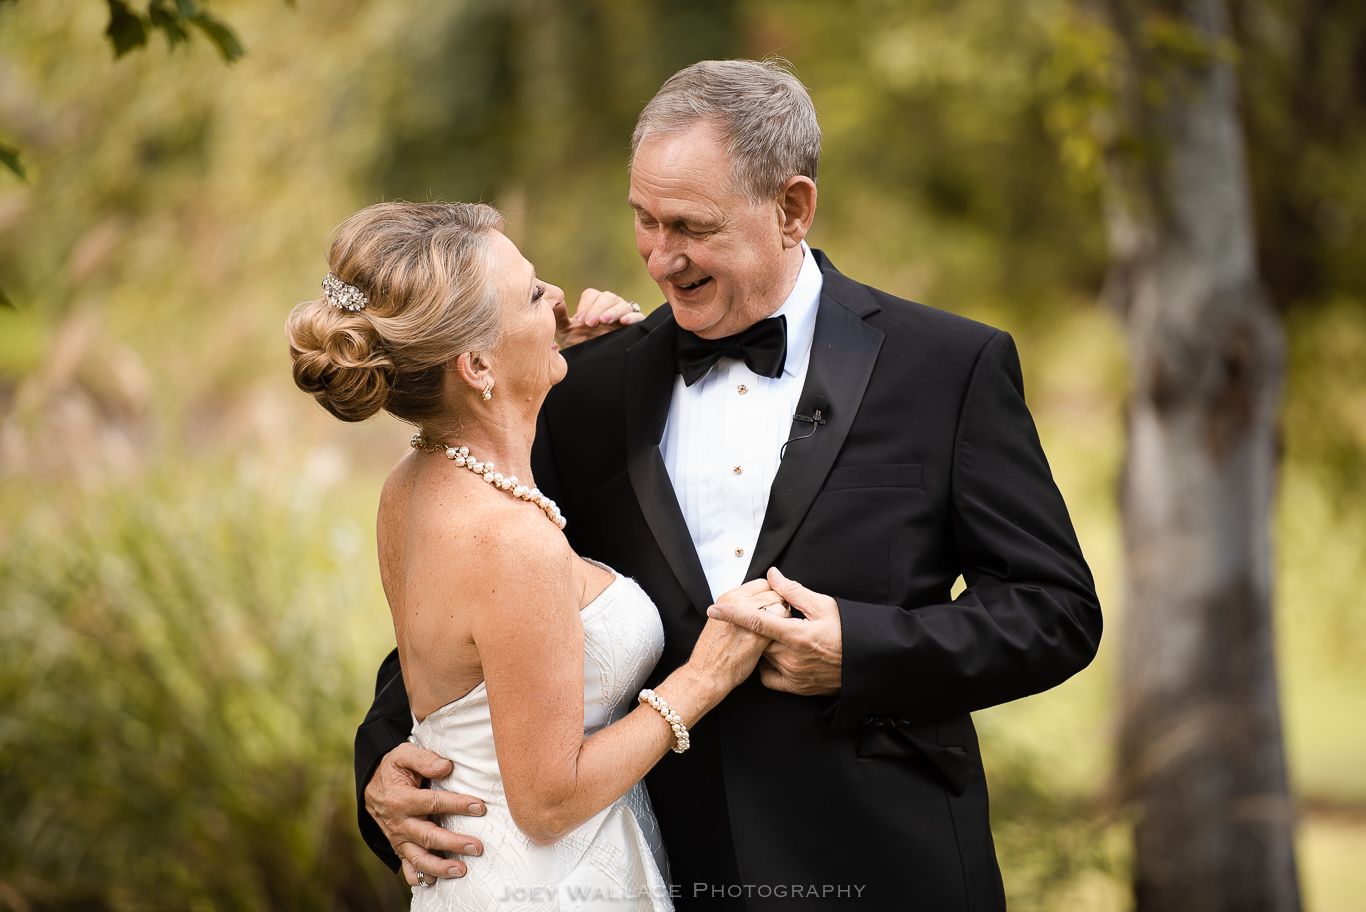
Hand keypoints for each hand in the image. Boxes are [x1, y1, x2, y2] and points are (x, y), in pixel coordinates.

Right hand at [364, 742, 487, 883]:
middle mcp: (399, 822)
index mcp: (401, 798)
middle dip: (453, 843)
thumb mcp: (403, 754)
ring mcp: (398, 838)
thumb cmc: (393, 768)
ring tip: (461, 870)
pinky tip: (434, 881)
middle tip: (477, 847)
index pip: (433, 803)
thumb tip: (446, 767)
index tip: (479, 807)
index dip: (457, 805)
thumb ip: (424, 759)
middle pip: (428, 836)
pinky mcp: (399, 848)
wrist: (371, 785)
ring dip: (440, 866)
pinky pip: (407, 866)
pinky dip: (419, 876)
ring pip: (418, 857)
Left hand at [554, 288, 645, 347]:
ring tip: (604, 321)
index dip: (586, 305)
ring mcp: (624, 313)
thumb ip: (558, 317)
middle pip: (607, 297)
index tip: (580, 319)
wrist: (595, 362)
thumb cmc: (581, 343)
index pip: (592, 295)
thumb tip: (553, 301)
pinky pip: (638, 315)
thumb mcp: (566, 331)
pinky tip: (624, 322)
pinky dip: (632, 317)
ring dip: (612, 311)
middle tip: (590, 323)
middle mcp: (610, 305)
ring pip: (621, 304)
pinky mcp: (635, 325)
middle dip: (597, 309)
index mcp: (594, 304)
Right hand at [687, 578, 783, 691]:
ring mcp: (749, 618)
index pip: (763, 583)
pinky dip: (786, 629)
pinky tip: (780, 638)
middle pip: (773, 593)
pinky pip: (783, 623)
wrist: (707, 673)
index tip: (774, 604)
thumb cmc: (714, 650)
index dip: (772, 593)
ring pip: (781, 606)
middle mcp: (739, 604)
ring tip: (780, 628)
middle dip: (780, 603)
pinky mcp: (759, 635)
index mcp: (730, 597)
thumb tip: (760, 601)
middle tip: (779, 618)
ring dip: (785, 615)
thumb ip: (740, 606)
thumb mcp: (722, 618)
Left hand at [706, 567, 842, 695]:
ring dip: (768, 645)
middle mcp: (791, 657)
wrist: (866, 663)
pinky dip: (770, 665)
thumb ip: (794, 591)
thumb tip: (772, 575)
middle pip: (760, 638)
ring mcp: (792, 675)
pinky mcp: (795, 687)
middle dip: (762, 627)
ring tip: (787, 637)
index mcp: (797, 635)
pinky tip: (781, 655)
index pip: (756, 621)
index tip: (714, 609)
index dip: (733, 614)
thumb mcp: (824, 605)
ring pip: (764, 656)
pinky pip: (769, 677)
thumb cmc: (848, 631)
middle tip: (780, 620)